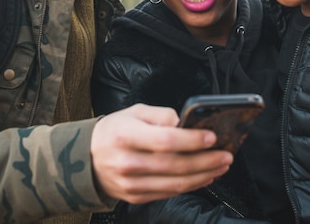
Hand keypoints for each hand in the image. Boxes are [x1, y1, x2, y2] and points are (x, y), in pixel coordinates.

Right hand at [90, 103, 232, 203]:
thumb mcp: (133, 112)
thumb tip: (185, 123)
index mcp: (124, 136)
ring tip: (220, 166)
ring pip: (175, 184)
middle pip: (175, 165)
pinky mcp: (135, 197)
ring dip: (203, 176)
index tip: (212, 137)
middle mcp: (127, 162)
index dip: (191, 140)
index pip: (165, 140)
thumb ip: (160, 115)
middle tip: (225, 155)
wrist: (84, 158)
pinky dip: (190, 186)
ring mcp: (131, 183)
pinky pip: (168, 193)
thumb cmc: (113, 131)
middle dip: (206, 161)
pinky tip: (204, 177)